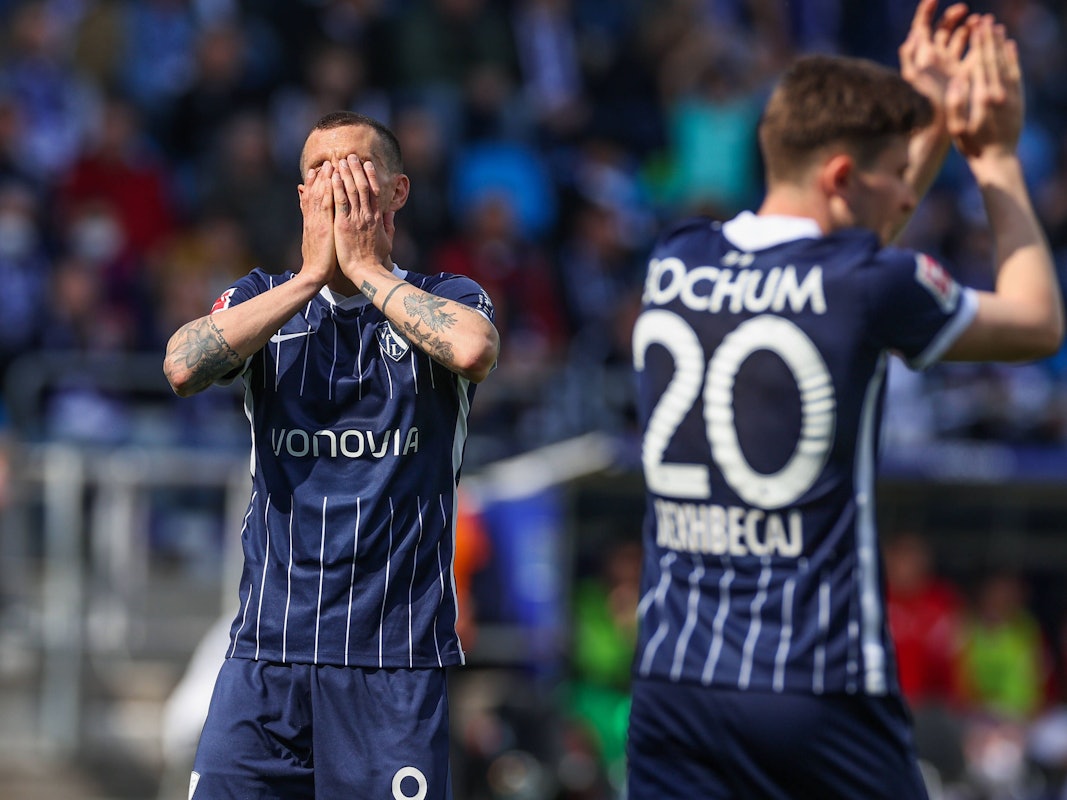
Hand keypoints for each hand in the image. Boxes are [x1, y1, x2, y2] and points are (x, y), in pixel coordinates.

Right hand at [298, 162, 336, 285]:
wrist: (315, 273)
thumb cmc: (319, 260)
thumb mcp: (313, 240)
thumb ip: (312, 225)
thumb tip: (312, 219)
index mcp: (312, 221)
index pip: (313, 197)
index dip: (316, 183)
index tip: (320, 169)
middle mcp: (313, 218)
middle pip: (316, 192)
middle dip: (321, 176)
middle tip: (327, 160)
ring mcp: (317, 221)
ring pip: (320, 194)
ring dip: (325, 178)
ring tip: (330, 164)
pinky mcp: (324, 226)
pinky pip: (327, 204)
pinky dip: (329, 190)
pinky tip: (333, 179)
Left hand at [332, 154, 392, 279]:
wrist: (367, 272)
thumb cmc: (376, 260)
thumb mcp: (387, 241)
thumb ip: (389, 225)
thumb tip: (391, 213)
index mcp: (377, 218)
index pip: (374, 192)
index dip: (370, 176)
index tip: (367, 164)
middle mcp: (367, 215)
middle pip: (362, 186)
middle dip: (356, 169)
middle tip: (351, 156)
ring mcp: (356, 219)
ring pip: (351, 190)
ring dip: (345, 174)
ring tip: (340, 160)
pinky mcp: (343, 224)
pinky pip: (339, 201)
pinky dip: (336, 187)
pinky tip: (331, 176)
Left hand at [899, 0, 972, 118]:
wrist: (937, 124)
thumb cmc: (924, 102)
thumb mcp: (914, 76)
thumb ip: (913, 53)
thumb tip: (915, 32)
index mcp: (921, 56)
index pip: (922, 28)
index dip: (927, 11)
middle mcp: (935, 59)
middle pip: (943, 29)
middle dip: (953, 16)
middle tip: (964, 11)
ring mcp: (950, 65)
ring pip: (960, 37)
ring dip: (969, 26)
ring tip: (979, 22)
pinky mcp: (964, 73)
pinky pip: (972, 50)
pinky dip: (979, 40)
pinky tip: (987, 33)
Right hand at [946, 16, 1023, 159]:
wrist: (997, 160)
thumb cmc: (971, 146)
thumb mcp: (955, 129)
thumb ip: (954, 104)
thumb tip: (958, 79)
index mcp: (981, 98)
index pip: (980, 64)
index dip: (978, 44)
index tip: (976, 28)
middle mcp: (999, 93)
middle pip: (994, 59)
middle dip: (990, 39)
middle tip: (986, 20)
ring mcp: (1011, 95)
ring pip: (1007, 63)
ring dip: (1002, 44)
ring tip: (998, 28)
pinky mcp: (1019, 100)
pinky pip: (1016, 74)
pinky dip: (1014, 58)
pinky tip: (1011, 47)